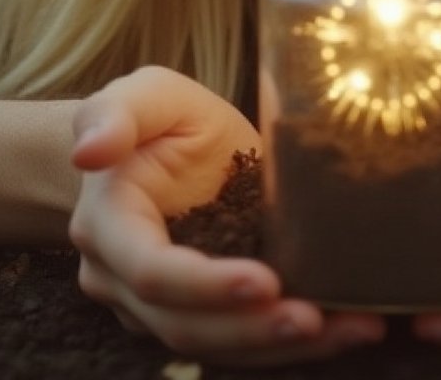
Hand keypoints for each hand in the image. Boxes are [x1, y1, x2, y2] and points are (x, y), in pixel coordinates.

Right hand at [69, 66, 384, 365]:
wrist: (158, 145)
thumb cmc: (156, 116)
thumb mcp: (144, 94)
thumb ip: (116, 113)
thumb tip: (89, 152)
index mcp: (109, 225)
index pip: (152, 272)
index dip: (206, 284)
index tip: (265, 281)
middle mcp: (124, 279)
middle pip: (186, 324)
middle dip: (252, 329)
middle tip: (316, 319)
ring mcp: (158, 305)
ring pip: (215, 344)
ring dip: (280, 346)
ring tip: (350, 330)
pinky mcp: (200, 311)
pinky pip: (240, 338)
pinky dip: (289, 342)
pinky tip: (344, 328)